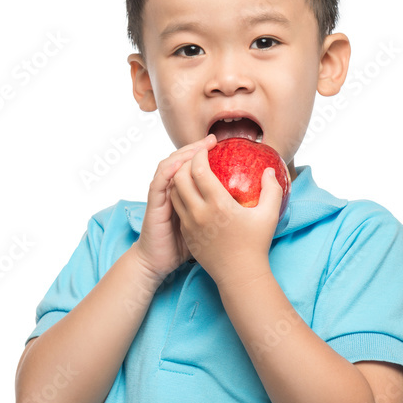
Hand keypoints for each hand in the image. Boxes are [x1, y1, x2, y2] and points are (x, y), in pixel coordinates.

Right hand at [135, 134, 217, 282]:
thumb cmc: (182, 247)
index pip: (195, 168)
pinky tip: (181, 164)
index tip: (222, 147)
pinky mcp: (154, 202)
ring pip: (170, 165)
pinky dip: (169, 168)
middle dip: (196, 148)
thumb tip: (247, 204)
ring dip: (183, 154)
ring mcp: (163, 195)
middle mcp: (173, 191)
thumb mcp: (206, 228)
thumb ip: (219, 213)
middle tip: (213, 140)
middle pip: (182, 161)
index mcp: (187, 195)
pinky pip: (160, 180)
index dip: (205, 155)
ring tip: (199, 148)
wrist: (158, 262)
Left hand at [169, 144, 283, 288]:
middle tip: (197, 158)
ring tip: (192, 172)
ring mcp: (190, 224)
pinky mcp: (187, 233)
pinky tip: (193, 192)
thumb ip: (272, 189)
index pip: (199, 170)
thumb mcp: (269, 215)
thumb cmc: (256, 245)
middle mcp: (199, 213)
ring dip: (180, 179)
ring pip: (174, 193)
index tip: (207, 148)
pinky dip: (181, 195)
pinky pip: (178, 208)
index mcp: (218, 205)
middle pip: (179, 178)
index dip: (199, 154)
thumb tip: (268, 170)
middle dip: (185, 163)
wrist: (240, 275)